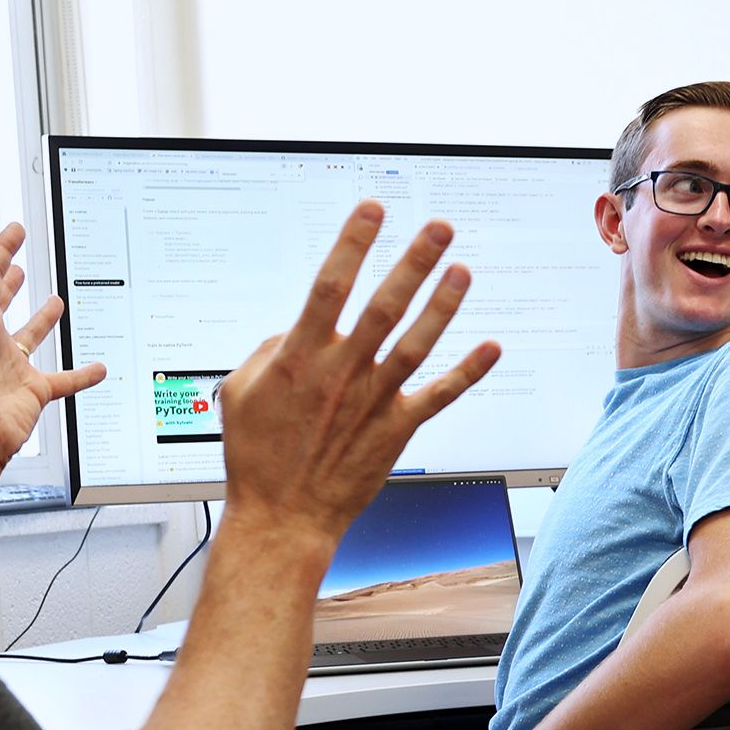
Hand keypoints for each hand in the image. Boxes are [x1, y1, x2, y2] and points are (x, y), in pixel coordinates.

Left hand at [0, 222, 94, 470]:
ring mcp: (14, 367)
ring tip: (55, 300)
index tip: (15, 230)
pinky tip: (98, 369)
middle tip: (21, 252)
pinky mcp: (35, 391)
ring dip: (42, 318)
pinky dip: (82, 375)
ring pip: (31, 335)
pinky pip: (64, 380)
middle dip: (10, 273)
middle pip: (4, 299)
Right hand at [214, 204, 501, 542]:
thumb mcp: (239, 393)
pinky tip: (491, 349)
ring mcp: (373, 401)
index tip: (372, 211)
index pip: (331, 285)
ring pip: (416, 343)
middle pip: (384, 305)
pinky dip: (467, 373)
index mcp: (301, 357)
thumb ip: (268, 352)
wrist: (283, 518)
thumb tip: (293, 331)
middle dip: (413, 261)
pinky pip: (438, 396)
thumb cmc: (258, 459)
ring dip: (442, 305)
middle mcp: (342, 373)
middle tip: (438, 229)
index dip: (353, 244)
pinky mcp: (395, 430)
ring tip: (462, 270)